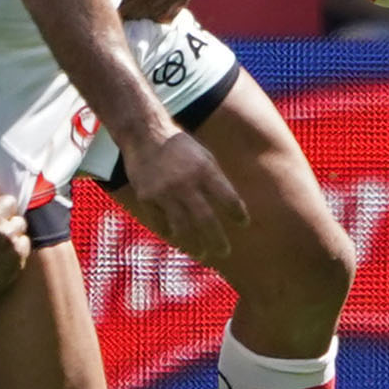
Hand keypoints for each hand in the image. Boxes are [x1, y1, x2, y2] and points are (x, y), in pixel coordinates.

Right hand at [119, 130, 245, 263]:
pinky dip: (169, 232)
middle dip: (217, 239)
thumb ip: (216, 180)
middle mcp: (185, 182)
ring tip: (202, 254)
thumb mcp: (204, 156)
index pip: (228, 198)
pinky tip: (176, 238)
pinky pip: (160, 222)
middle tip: (224, 252)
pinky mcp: (146, 197)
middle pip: (206, 219)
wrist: (144, 134)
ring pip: (182, 226)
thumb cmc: (179, 147)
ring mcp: (164, 191)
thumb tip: (232, 207)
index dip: (238, 213)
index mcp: (204, 170)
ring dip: (193, 244)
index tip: (244, 223)